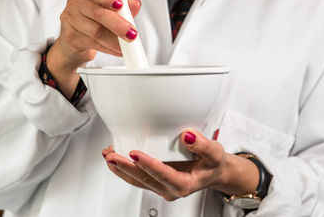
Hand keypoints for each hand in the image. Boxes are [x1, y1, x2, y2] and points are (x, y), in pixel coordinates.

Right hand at [46, 0, 141, 97]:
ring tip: (127, 45)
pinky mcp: (70, 37)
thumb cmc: (94, 21)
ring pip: (96, 31)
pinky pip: (92, 44)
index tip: (120, 5)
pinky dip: (109, 49)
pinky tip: (117, 51)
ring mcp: (71, 20)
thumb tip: (136, 5)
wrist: (75, 40)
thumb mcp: (111, 11)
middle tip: (131, 33)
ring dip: (115, 41)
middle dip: (118, 25)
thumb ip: (125, 7)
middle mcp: (77, 3)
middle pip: (97, 12)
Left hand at [102, 130, 258, 200]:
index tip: (136, 154)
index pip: (163, 175)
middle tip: (113, 156)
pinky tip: (116, 159)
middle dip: (126, 168)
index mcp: (184, 184)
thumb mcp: (215, 153)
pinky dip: (125, 169)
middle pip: (144, 180)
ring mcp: (161, 187)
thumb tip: (188, 135)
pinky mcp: (156, 182)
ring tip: (109, 156)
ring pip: (137, 181)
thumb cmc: (212, 164)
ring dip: (121, 169)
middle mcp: (170, 188)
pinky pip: (137, 178)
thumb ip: (203, 145)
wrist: (213, 173)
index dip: (148, 165)